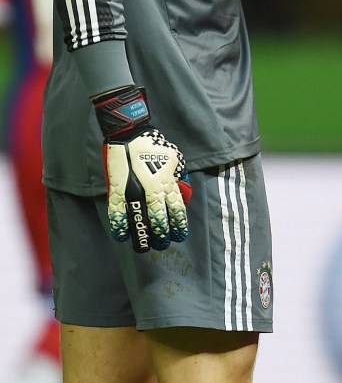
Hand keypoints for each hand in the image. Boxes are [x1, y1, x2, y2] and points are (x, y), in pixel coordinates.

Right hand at [93, 85, 191, 252]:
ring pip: (139, 223)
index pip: (177, 212)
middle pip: (160, 222)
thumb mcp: (176, 159)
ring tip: (145, 247)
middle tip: (163, 244)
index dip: (179, 227)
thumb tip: (184, 193)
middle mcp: (152, 192)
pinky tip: (122, 237)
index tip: (179, 235)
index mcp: (168, 184)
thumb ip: (180, 177)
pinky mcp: (116, 192)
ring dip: (143, 238)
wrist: (129, 135)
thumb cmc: (155, 146)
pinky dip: (120, 228)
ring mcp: (133, 194)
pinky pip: (117, 215)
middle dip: (163, 236)